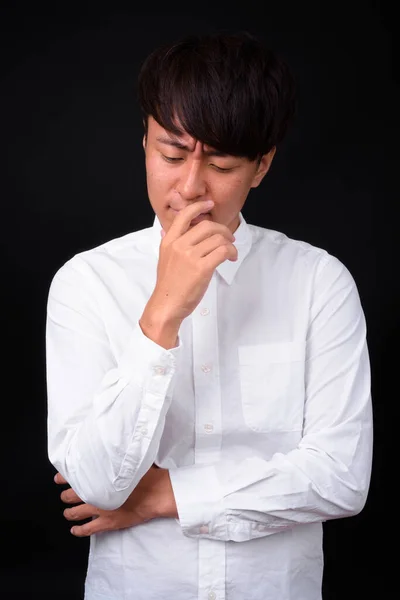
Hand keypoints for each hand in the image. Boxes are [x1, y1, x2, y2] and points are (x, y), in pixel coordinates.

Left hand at [54, 465, 177, 536]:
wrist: (155, 493)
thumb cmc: (146, 476)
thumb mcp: (129, 461)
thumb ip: (116, 458)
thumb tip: (112, 448)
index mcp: (100, 477)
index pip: (75, 476)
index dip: (64, 477)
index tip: (58, 477)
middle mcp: (96, 493)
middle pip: (72, 495)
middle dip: (65, 495)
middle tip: (64, 495)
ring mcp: (99, 510)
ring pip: (75, 513)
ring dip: (69, 512)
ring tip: (67, 512)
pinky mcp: (107, 523)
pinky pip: (87, 529)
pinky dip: (78, 530)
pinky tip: (74, 530)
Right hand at [145, 200, 237, 324]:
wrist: (166, 305)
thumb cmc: (168, 285)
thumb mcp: (164, 259)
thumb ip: (169, 244)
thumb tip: (165, 230)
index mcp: (168, 241)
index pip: (184, 215)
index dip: (199, 207)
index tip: (209, 204)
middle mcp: (178, 245)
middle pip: (207, 226)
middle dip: (223, 230)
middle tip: (229, 239)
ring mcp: (189, 256)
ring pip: (218, 239)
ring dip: (230, 244)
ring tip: (231, 253)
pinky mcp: (201, 268)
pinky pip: (222, 251)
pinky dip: (231, 253)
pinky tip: (230, 259)